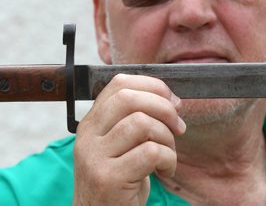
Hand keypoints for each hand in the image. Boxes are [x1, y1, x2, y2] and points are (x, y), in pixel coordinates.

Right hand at [73, 74, 185, 205]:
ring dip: (167, 138)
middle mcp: (88, 136)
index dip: (152, 86)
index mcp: (91, 123)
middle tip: (178, 127)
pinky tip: (165, 171)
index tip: (172, 102)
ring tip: (167, 155)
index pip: (119, 84)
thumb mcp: (121, 146)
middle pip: (129, 99)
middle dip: (163, 108)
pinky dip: (168, 159)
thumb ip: (136, 121)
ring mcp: (95, 157)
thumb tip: (172, 101)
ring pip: (142, 123)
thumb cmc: (119, 182)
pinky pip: (151, 152)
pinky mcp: (108, 179)